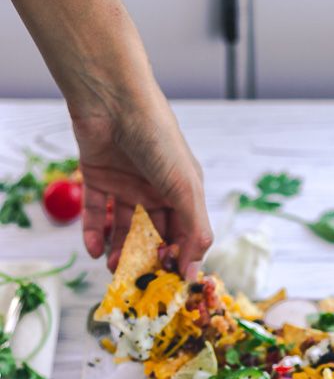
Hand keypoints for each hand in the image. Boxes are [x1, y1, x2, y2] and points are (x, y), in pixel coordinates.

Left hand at [73, 99, 212, 276]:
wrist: (113, 98)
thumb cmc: (157, 137)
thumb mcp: (186, 189)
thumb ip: (194, 231)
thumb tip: (193, 271)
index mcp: (184, 190)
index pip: (185, 233)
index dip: (178, 256)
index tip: (169, 277)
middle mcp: (156, 188)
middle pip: (153, 233)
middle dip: (146, 257)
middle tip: (139, 280)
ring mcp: (126, 183)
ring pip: (123, 227)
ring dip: (119, 250)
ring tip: (113, 268)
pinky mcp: (98, 177)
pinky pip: (95, 211)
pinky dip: (94, 232)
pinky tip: (94, 250)